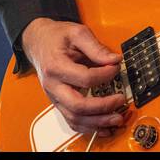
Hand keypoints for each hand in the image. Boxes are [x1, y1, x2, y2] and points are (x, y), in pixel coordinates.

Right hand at [20, 17, 128, 137]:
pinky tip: (103, 127)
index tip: (116, 68)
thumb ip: (96, 47)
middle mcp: (53, 86)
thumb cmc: (56, 37)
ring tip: (116, 119)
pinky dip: (88, 127)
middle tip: (120, 100)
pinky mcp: (59, 102)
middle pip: (78, 105)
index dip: (105, 75)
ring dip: (98, 122)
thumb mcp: (77, 33)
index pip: (85, 78)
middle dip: (102, 107)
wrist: (38, 41)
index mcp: (56, 66)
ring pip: (74, 118)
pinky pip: (72, 120)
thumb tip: (114, 60)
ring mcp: (55, 97)